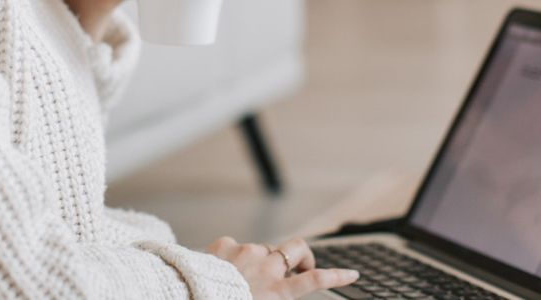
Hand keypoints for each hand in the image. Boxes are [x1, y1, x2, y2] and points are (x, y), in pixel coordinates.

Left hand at [205, 236, 359, 298]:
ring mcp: (246, 253)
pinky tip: (220, 270)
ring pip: (262, 250)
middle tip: (298, 265)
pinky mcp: (226, 245)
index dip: (336, 276)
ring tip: (240, 278)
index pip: (315, 281)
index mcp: (277, 292)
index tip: (352, 273)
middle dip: (302, 254)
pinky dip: (231, 256)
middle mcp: (266, 269)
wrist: (188, 298)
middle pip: (297, 249)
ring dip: (258, 261)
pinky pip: (234, 247)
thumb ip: (275, 296)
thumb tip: (285, 288)